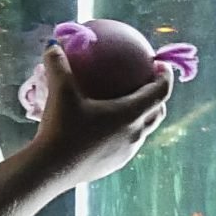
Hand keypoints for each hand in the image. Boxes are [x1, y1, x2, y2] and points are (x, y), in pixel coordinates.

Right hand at [31, 44, 172, 188]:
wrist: (49, 171)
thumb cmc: (60, 129)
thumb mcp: (59, 92)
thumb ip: (58, 65)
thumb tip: (53, 45)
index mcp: (130, 114)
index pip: (161, 92)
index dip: (166, 76)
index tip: (160, 65)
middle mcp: (134, 134)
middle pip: (158, 112)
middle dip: (157, 95)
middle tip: (147, 82)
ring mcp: (126, 152)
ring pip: (143, 130)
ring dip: (143, 115)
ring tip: (129, 104)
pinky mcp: (113, 164)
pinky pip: (126, 144)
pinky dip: (125, 131)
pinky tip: (104, 126)